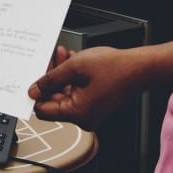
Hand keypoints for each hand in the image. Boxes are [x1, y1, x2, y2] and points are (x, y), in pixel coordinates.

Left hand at [29, 45, 144, 129]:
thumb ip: (51, 79)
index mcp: (78, 113)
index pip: (43, 110)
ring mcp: (90, 112)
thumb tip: (33, 90)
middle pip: (54, 100)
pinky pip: (76, 93)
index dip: (36, 93)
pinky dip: (72, 77)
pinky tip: (72, 60)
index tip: (32, 78)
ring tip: (62, 54)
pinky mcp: (95, 105)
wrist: (140, 67)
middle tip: (50, 58)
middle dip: (50, 78)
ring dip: (61, 74)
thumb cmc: (115, 67)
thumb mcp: (75, 67)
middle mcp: (83, 118)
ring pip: (65, 93)